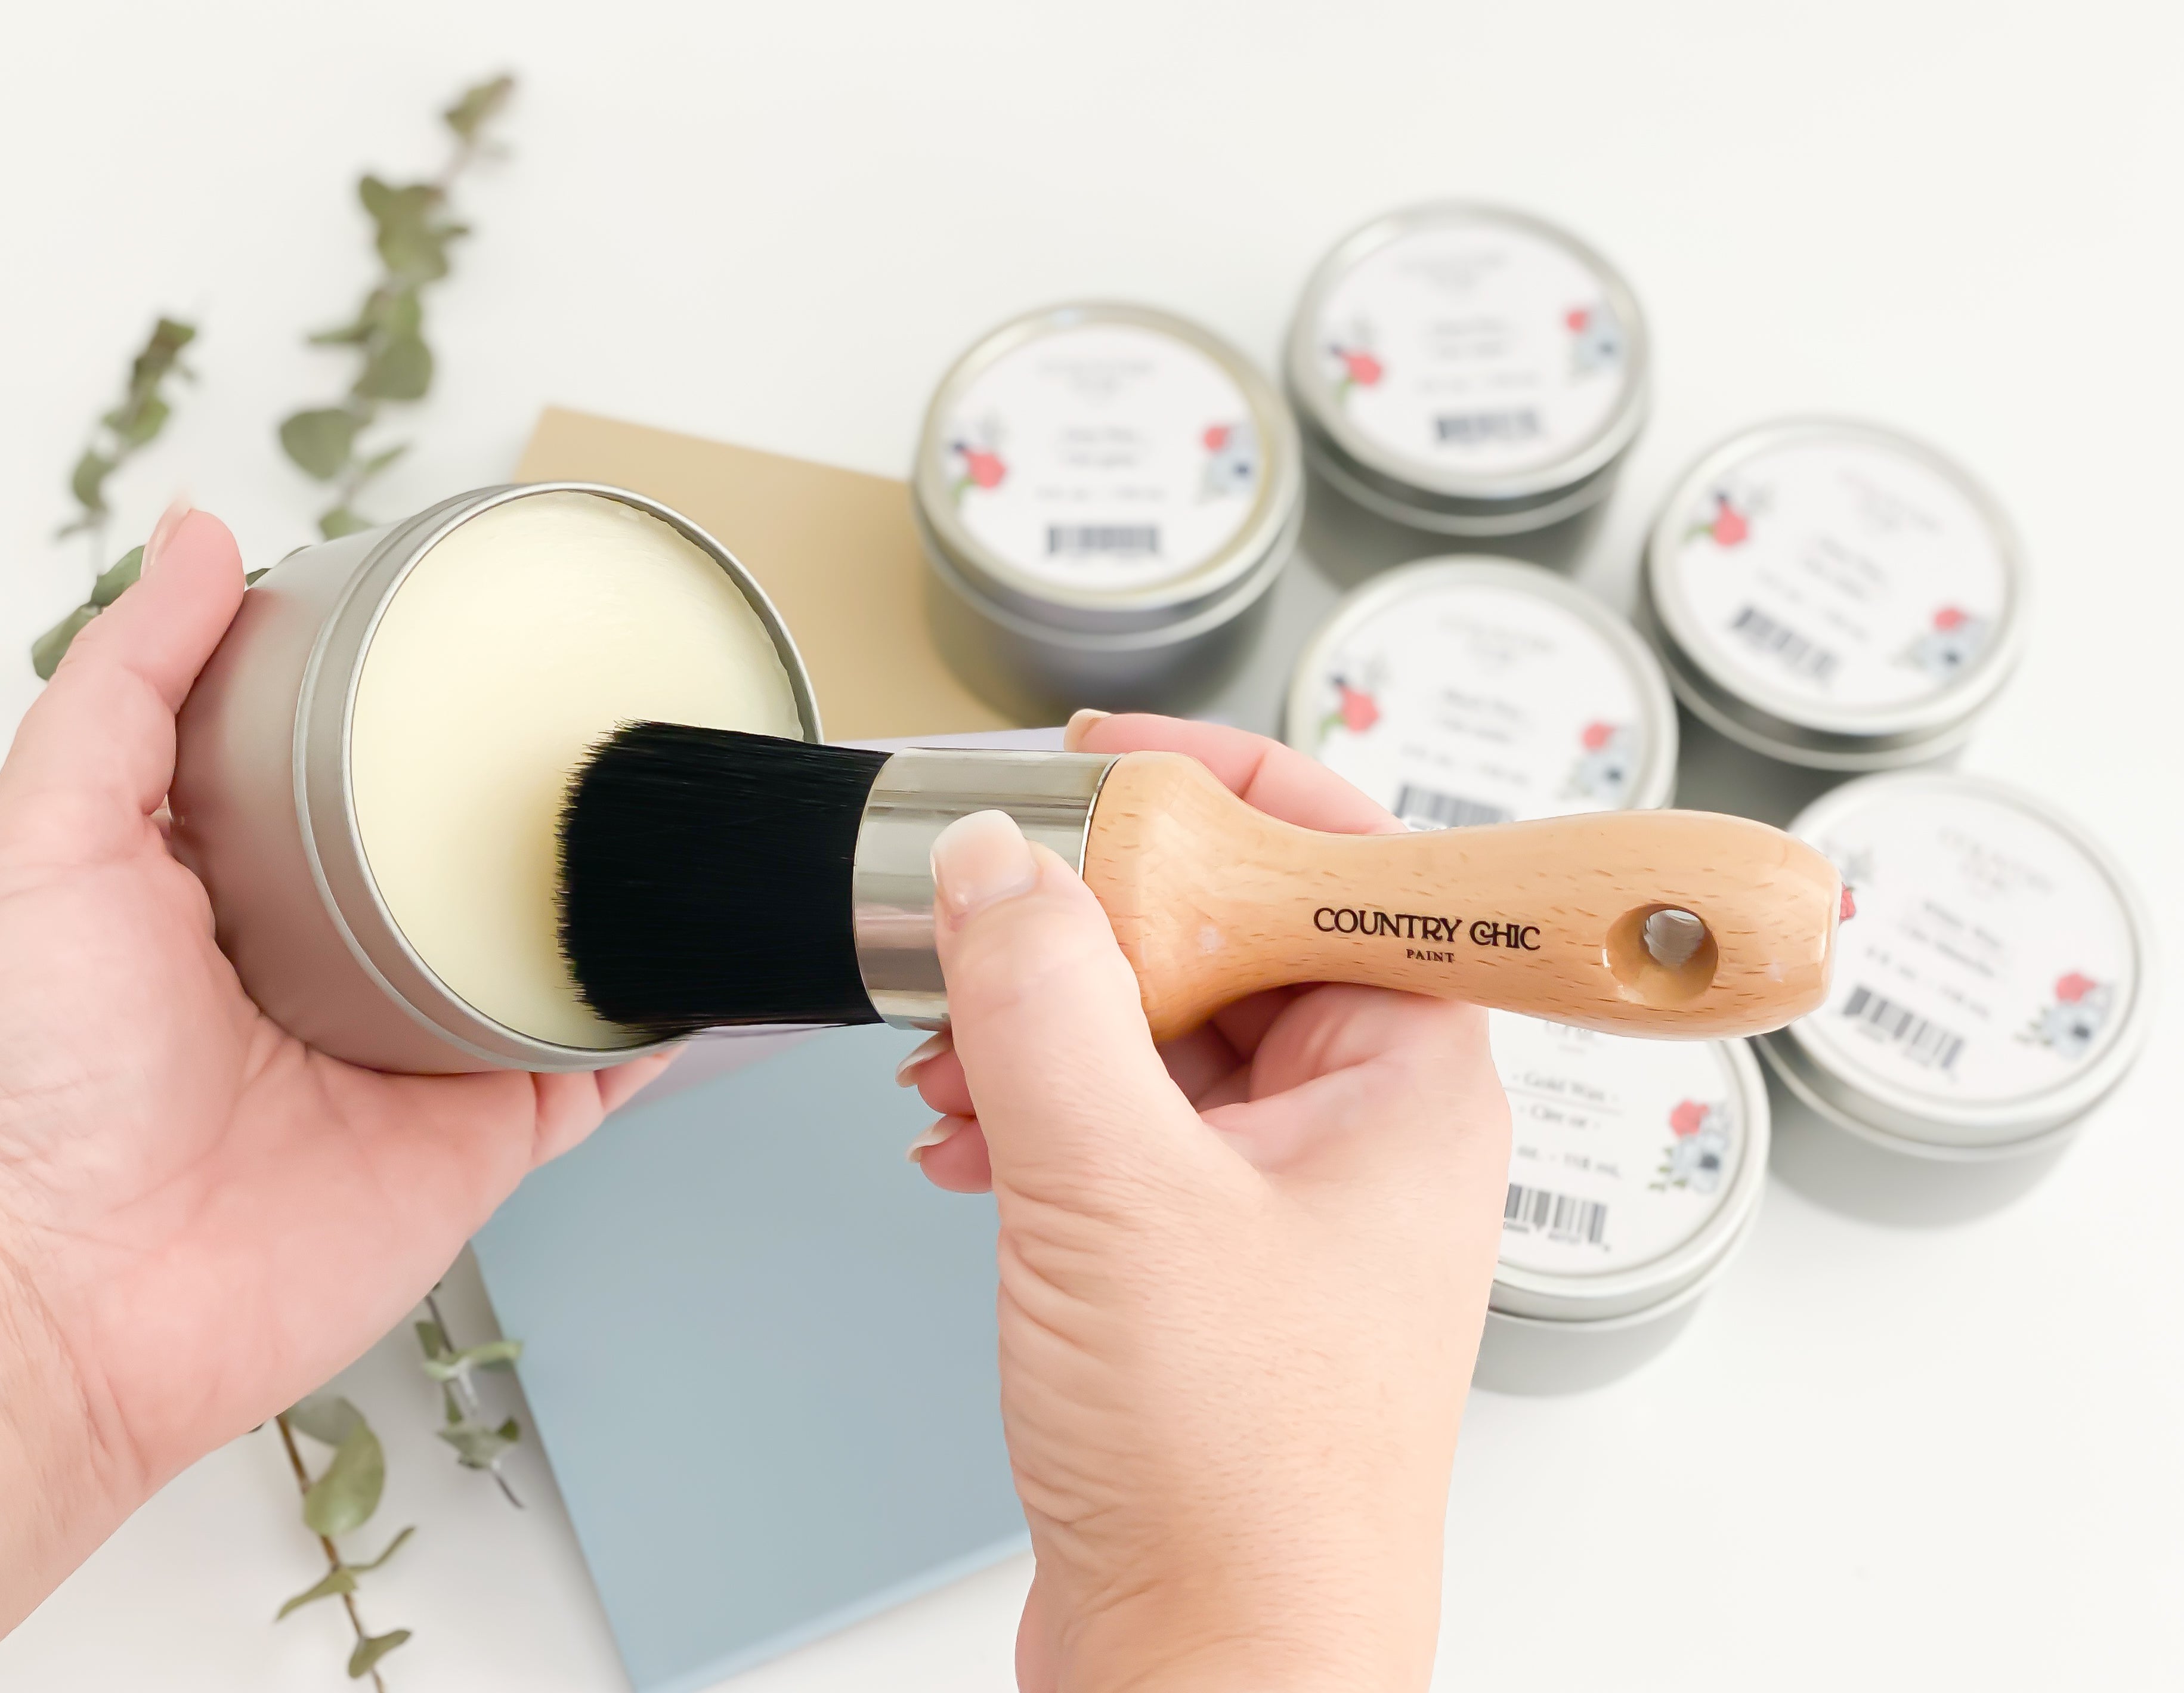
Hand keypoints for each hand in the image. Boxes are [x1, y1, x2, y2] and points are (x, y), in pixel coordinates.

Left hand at [0, 506, 674, 1692]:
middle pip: (461, 857)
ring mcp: (417, 1054)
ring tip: (685, 802)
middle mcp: (333, 964)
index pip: (341, 768)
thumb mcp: (41, 836)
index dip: (401, 702)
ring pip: (547, 952)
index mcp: (232, 885)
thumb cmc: (9, 1086)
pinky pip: (597, 1065)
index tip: (470, 627)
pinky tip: (705, 948)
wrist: (52, 1302)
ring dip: (613, 892)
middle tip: (609, 704)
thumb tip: (196, 537)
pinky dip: (660, 1014)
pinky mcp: (484, 1138)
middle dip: (532, 793)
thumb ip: (124, 685)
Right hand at [902, 712, 1509, 1692]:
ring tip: (948, 1072)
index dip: (1218, 782)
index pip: (1339, 854)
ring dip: (1043, 1033)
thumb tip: (1002, 858)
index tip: (1103, 758)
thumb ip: (1045, 995)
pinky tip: (964, 1149)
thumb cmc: (1238, 1476)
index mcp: (1411, 1076)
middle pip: (1230, 937)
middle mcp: (1369, 1125)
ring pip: (1162, 1038)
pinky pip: (1128, 1132)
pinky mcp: (1216, 1266)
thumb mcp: (1112, 1188)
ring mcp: (1291, 1199)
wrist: (1215, 1676)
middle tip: (980, 930)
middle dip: (1087, 931)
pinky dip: (1040, 1121)